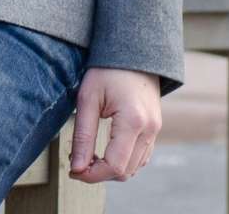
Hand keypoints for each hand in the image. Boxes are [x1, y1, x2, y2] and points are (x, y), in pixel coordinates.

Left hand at [68, 66, 160, 182]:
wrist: (134, 53)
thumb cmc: (106, 71)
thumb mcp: (87, 99)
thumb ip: (82, 135)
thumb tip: (76, 166)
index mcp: (133, 121)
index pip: (115, 165)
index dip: (92, 175)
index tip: (73, 171)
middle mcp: (150, 130)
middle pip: (126, 172)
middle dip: (99, 174)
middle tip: (76, 164)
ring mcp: (155, 131)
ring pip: (135, 168)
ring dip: (111, 169)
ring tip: (87, 157)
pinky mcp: (155, 130)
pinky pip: (140, 157)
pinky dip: (122, 161)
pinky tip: (103, 152)